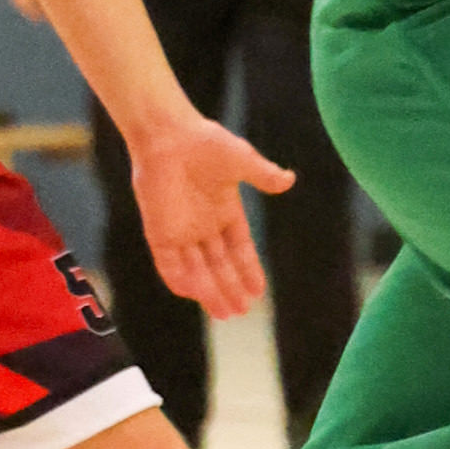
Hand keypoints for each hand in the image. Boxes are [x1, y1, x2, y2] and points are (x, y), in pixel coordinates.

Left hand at [129, 112, 295, 319]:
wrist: (168, 135)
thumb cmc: (205, 143)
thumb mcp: (242, 160)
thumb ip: (263, 175)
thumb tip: (290, 181)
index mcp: (224, 210)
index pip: (239, 248)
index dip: (248, 269)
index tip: (258, 291)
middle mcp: (203, 225)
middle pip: (219, 265)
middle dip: (230, 288)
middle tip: (241, 312)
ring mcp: (180, 230)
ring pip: (196, 269)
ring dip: (209, 291)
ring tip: (224, 313)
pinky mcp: (159, 231)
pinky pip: (169, 263)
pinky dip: (179, 279)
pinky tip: (194, 295)